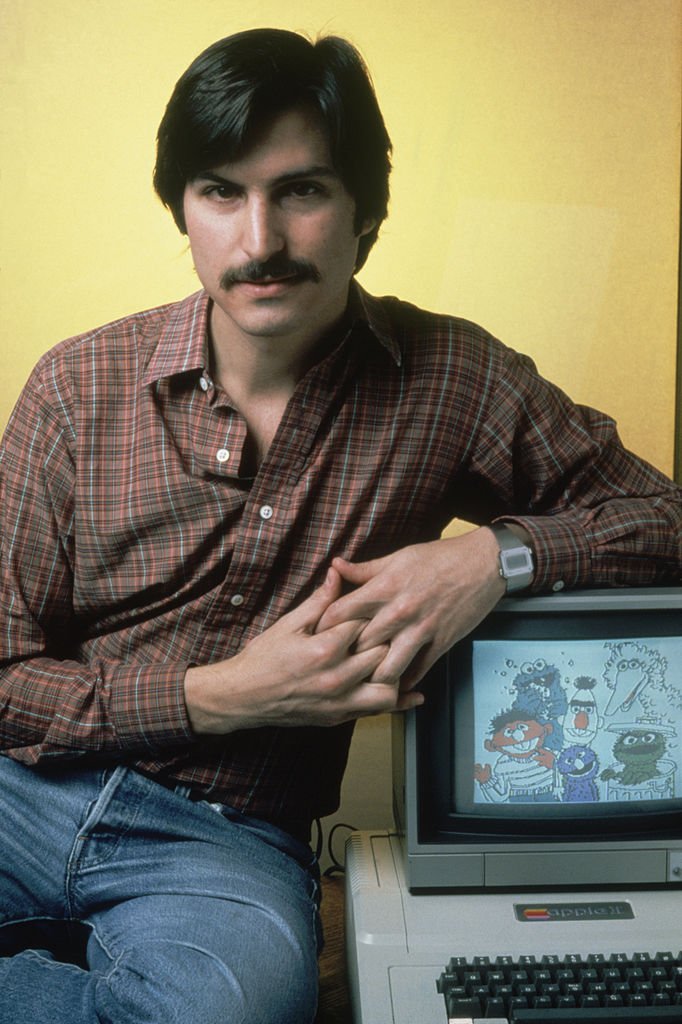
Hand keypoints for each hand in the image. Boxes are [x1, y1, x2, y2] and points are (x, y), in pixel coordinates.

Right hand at [184, 567, 422, 734]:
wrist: (244, 697)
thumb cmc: (264, 658)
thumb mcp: (288, 624)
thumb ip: (320, 601)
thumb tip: (337, 572)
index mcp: (323, 649)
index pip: (365, 623)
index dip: (371, 612)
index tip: (376, 606)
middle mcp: (336, 678)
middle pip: (382, 653)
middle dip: (387, 638)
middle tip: (391, 627)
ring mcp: (339, 701)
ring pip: (389, 687)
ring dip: (395, 671)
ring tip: (393, 657)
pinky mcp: (339, 716)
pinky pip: (379, 711)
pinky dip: (400, 702)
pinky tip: (415, 694)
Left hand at [316, 529, 505, 690]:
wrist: (483, 564)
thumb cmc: (440, 558)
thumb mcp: (398, 558)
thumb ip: (364, 570)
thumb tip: (334, 566)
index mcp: (385, 587)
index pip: (341, 613)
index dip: (324, 626)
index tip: (317, 635)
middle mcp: (400, 611)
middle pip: (359, 645)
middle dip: (345, 656)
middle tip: (334, 664)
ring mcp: (421, 630)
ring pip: (387, 668)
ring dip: (374, 675)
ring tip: (364, 678)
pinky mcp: (441, 643)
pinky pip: (417, 671)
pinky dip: (404, 681)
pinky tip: (394, 682)